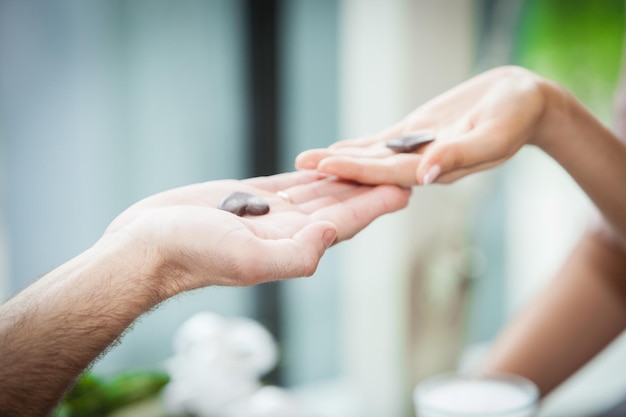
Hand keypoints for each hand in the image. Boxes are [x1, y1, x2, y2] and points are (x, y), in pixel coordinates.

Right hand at [104, 170, 409, 293]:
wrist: (148, 246)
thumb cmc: (191, 255)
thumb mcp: (247, 260)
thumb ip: (295, 254)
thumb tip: (331, 233)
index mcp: (292, 244)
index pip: (346, 222)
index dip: (377, 204)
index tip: (407, 187)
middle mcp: (286, 230)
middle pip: (340, 205)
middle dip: (370, 187)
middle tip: (398, 170)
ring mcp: (267, 213)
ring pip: (317, 191)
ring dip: (346, 178)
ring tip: (370, 164)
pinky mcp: (246, 197)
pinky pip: (289, 182)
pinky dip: (312, 174)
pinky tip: (327, 166)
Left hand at [296, 66, 553, 185]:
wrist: (524, 102)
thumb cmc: (516, 117)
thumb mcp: (493, 136)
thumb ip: (460, 156)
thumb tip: (426, 176)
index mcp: (438, 170)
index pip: (389, 174)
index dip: (358, 170)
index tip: (327, 166)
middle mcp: (421, 166)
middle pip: (372, 169)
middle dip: (337, 168)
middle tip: (301, 165)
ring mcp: (416, 151)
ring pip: (372, 157)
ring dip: (340, 160)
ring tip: (306, 162)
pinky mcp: (416, 135)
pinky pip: (381, 143)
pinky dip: (358, 146)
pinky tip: (335, 149)